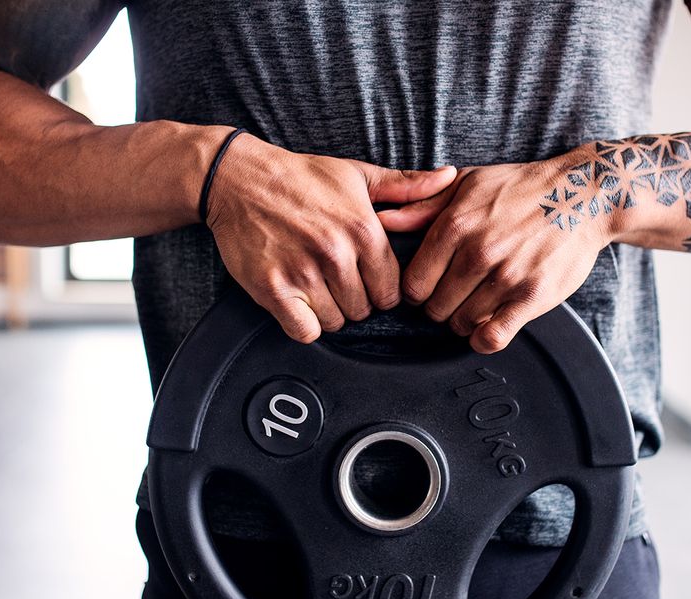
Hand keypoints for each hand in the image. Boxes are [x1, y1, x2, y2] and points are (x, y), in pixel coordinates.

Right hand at [207, 132, 456, 342]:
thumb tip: (450, 177)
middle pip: (364, 310)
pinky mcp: (273, 289)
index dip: (380, 289)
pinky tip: (299, 302)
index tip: (365, 279)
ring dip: (329, 311)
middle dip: (355, 300)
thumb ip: (406, 186)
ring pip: (336, 322)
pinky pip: (304, 330)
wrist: (239, 179)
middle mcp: (336, 254)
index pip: (392, 290)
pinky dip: (304, 323)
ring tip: (316, 285)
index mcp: (363, 230)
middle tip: (337, 280)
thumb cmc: (300, 178)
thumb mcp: (357, 175)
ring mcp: (303, 274)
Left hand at [378, 147, 608, 352]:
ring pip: (461, 324)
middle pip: (434, 308)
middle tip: (453, 298)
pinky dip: (483, 340)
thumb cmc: (520, 189)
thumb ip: (423, 205)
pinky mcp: (533, 296)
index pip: (413, 283)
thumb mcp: (468, 183)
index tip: (429, 288)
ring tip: (475, 305)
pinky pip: (493, 337)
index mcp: (455, 225)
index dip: (417, 291)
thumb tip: (382, 221)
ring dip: (464, 322)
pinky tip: (487, 329)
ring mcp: (506, 276)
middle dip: (439, 307)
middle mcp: (478, 252)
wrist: (582, 195)